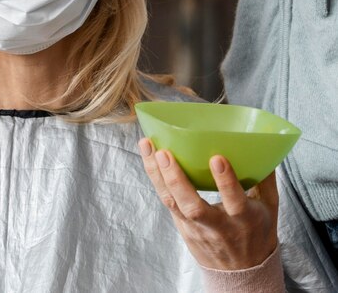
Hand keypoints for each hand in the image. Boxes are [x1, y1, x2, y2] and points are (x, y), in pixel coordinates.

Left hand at [139, 137, 278, 270]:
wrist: (244, 273)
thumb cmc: (257, 230)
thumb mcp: (270, 206)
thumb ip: (265, 177)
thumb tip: (264, 145)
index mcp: (245, 220)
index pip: (236, 202)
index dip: (226, 182)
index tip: (217, 159)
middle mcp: (219, 227)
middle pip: (193, 207)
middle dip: (176, 179)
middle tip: (165, 153)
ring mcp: (196, 229)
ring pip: (172, 203)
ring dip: (157, 174)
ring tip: (148, 146)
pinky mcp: (182, 227)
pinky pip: (167, 201)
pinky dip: (156, 179)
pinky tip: (148, 157)